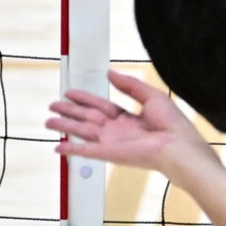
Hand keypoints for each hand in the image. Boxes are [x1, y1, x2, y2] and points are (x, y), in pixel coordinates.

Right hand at [46, 70, 223, 181]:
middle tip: (52, 106)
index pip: (100, 105)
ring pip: (82, 132)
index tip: (69, 92)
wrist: (177, 145)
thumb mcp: (150, 96)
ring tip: (48, 122)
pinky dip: (71, 149)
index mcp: (127, 118)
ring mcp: (111, 142)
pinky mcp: (109, 153)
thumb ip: (129, 85)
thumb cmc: (171, 123)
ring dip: (65, 127)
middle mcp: (117, 130)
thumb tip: (111, 72)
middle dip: (69, 112)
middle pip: (87, 118)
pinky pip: (86, 150)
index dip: (84, 98)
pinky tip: (57, 146)